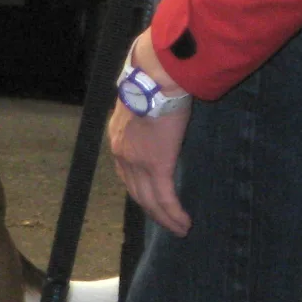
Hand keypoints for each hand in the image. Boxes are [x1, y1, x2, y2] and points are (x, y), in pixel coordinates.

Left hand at [109, 29, 192, 236]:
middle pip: (136, 193)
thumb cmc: (155, 76)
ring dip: (164, 218)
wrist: (156, 73)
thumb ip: (149, 112)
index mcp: (119, 140)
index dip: (140, 190)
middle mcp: (123, 156)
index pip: (127, 174)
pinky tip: (183, 224)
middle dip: (151, 211)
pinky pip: (165, 198)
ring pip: (149, 201)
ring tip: (179, 229)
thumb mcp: (144, 98)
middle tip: (166, 223)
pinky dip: (173, 214)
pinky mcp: (157, 165)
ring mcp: (138, 163)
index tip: (150, 201)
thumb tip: (164, 108)